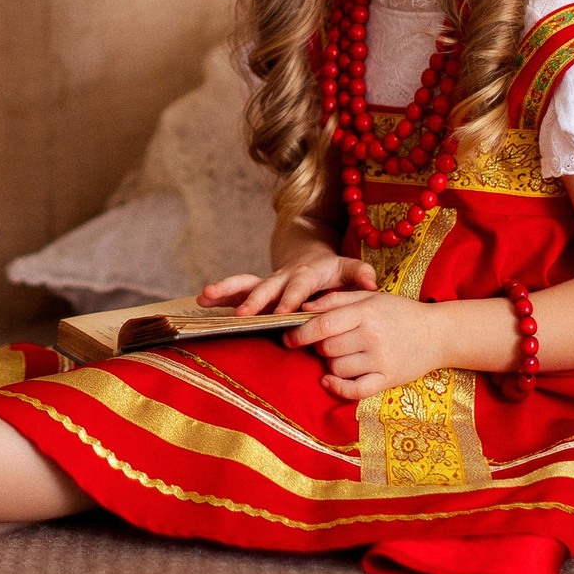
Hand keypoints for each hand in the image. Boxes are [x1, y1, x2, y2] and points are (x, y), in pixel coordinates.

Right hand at [198, 254, 377, 317]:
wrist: (312, 257)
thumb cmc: (334, 271)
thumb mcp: (350, 269)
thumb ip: (360, 274)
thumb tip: (371, 282)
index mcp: (308, 274)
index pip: (300, 287)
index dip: (291, 299)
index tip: (283, 314)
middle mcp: (284, 277)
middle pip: (268, 287)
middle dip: (255, 301)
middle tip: (244, 316)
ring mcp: (269, 283)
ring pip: (246, 284)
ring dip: (227, 291)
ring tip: (205, 296)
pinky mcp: (258, 290)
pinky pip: (236, 291)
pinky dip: (220, 295)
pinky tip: (201, 301)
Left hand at [289, 289, 445, 399]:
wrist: (438, 333)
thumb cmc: (400, 312)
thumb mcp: (371, 297)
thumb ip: (337, 300)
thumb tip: (304, 308)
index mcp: (366, 312)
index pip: (324, 325)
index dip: (300, 333)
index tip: (288, 337)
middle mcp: (373, 336)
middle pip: (327, 348)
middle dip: (318, 347)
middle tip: (324, 343)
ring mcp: (381, 359)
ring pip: (337, 368)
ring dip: (330, 364)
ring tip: (340, 355)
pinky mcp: (387, 379)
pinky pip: (354, 390)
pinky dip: (337, 387)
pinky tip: (329, 380)